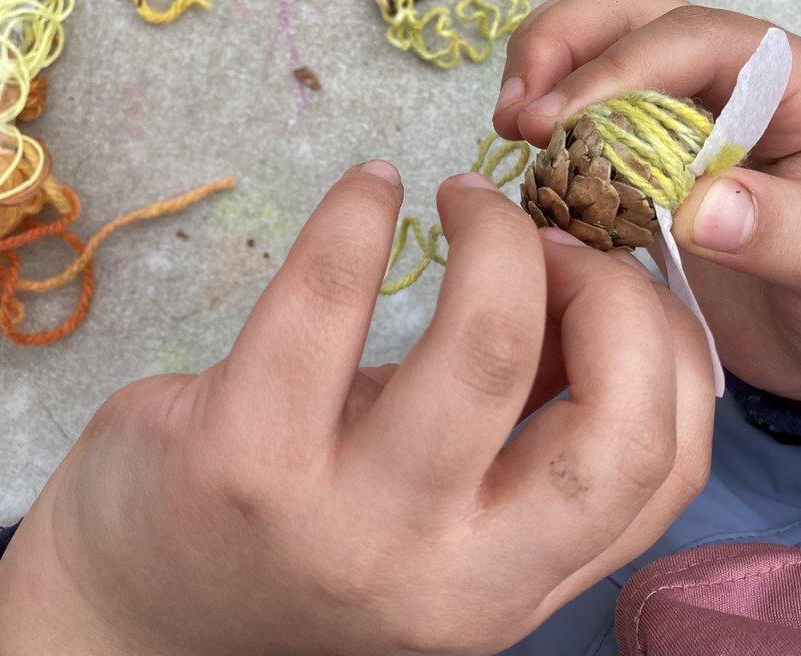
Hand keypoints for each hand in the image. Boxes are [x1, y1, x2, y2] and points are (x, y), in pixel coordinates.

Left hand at [0, 161, 711, 655]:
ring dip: (496, 236)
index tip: (601, 280)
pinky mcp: (245, 455)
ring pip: (484, 346)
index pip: (666, 468)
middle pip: (612, 423)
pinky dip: (361, 212)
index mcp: (513, 580)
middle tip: (546, 237)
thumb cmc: (302, 539)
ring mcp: (346, 521)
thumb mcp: (437, 509)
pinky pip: (329, 295)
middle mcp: (448, 575)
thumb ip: (523, 425)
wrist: (134, 617)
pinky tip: (369, 187)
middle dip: (609, 292)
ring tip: (463, 198)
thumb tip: (592, 284)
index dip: (662, 342)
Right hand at [493, 0, 800, 412]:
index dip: (622, 67)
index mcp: (797, 83)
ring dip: (543, 75)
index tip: (560, 119)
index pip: (698, 38)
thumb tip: (701, 203)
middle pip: (632, 18)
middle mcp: (733, 82)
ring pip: (598, 52)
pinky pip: (584, 121)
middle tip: (517, 114)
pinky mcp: (644, 159)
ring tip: (510, 131)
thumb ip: (790, 231)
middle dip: (563, 47)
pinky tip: (527, 169)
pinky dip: (545, 131)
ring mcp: (683, 117)